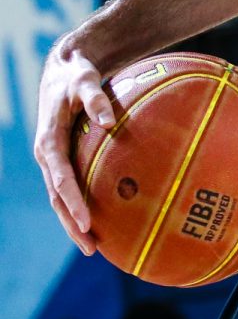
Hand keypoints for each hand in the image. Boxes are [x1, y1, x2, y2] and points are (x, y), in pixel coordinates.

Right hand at [33, 43, 110, 253]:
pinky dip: (80, 204)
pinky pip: (69, 186)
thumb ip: (96, 100)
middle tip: (91, 248)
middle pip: (57, 198)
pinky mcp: (62, 157)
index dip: (72, 202)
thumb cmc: (76, 75)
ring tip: (94, 246)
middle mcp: (47, 154)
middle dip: (71, 224)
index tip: (88, 222)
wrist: (63, 70)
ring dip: (73, 222)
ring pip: (60, 197)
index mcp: (49, 141)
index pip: (61, 179)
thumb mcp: (85, 80)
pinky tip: (102, 219)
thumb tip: (110, 122)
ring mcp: (53, 158)